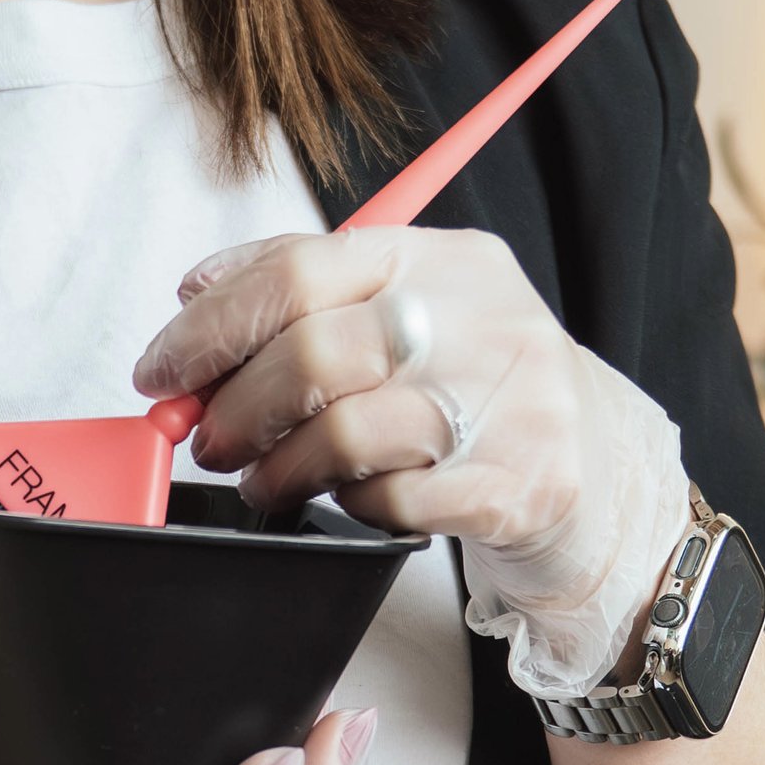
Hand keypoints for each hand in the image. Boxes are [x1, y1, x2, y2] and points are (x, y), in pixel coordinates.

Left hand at [131, 226, 692, 696]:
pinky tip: (348, 499)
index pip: (300, 270)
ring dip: (277, 467)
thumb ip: (308, 289)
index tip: (163, 369)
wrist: (601, 469)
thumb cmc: (477, 387)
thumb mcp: (411, 309)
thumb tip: (195, 296)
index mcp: (443, 258)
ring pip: (345, 432)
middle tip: (207, 438)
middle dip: (235, 406)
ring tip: (265, 479)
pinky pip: (391, 501)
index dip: (213, 325)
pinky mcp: (519, 484)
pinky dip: (350, 506)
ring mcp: (507, 402)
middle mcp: (481, 318)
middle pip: (313, 353)